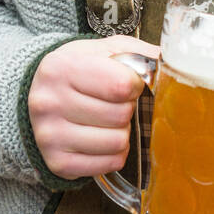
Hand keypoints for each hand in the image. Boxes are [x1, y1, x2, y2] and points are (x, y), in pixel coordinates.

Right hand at [28, 36, 160, 180]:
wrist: (39, 96)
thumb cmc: (78, 72)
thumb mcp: (102, 50)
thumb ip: (137, 52)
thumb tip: (174, 63)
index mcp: (61, 68)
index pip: (121, 85)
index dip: (135, 85)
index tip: (129, 83)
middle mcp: (49, 103)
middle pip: (121, 115)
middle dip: (127, 109)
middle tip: (114, 103)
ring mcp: (50, 136)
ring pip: (118, 142)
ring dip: (122, 132)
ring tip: (107, 121)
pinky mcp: (58, 163)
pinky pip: (110, 163)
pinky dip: (114, 153)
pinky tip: (100, 138)